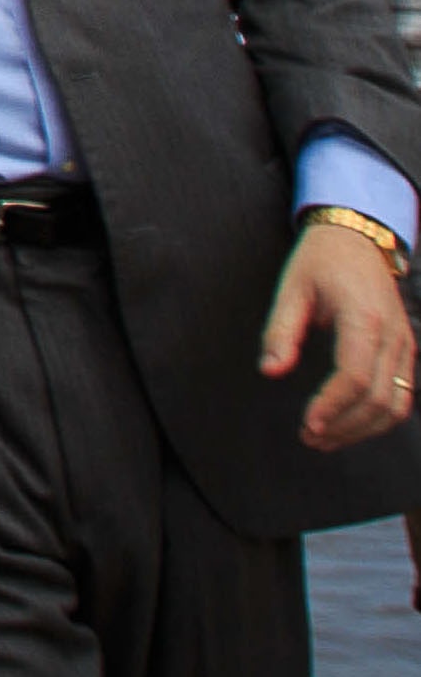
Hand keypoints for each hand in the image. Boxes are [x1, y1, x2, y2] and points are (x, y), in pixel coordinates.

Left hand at [266, 218, 418, 449]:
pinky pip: (402, 394)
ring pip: (397, 403)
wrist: (359, 239)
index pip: (355, 375)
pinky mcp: (406, 350)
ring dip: (363, 429)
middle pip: (379, 398)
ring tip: (325, 438)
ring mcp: (405, 344)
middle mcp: (393, 335)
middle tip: (309, 437)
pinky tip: (348, 424)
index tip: (308, 423)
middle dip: (344, 425)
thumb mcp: (291, 288)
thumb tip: (270, 372)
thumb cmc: (321, 261)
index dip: (333, 405)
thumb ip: (280, 331)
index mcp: (363, 317)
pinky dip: (378, 417)